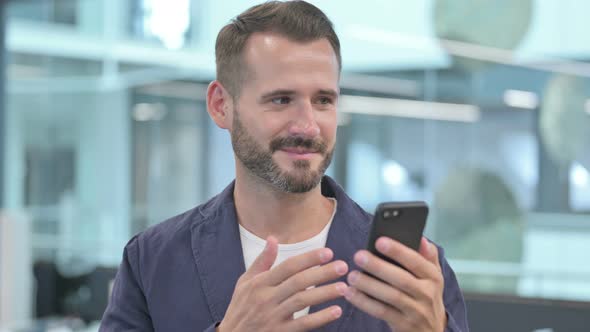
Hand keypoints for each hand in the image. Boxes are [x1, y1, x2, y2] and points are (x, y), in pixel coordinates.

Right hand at [217, 236, 348, 331]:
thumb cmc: (240, 309)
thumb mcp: (245, 283)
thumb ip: (262, 262)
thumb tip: (273, 239)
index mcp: (259, 283)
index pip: (288, 266)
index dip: (308, 258)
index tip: (328, 253)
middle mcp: (266, 298)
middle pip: (298, 281)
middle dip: (322, 273)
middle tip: (343, 266)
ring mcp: (273, 317)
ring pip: (303, 301)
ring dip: (325, 293)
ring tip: (344, 287)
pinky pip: (303, 325)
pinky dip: (320, 318)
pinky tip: (336, 311)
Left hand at [345, 237, 446, 331]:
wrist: (431, 331)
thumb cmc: (426, 297)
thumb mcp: (433, 277)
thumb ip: (428, 256)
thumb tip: (420, 238)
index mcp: (433, 277)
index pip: (416, 261)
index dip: (398, 251)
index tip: (379, 241)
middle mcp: (427, 294)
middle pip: (402, 279)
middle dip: (379, 267)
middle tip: (359, 256)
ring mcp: (416, 311)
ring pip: (392, 296)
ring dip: (369, 285)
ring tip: (352, 276)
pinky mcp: (404, 325)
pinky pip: (382, 312)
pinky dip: (365, 303)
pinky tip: (351, 293)